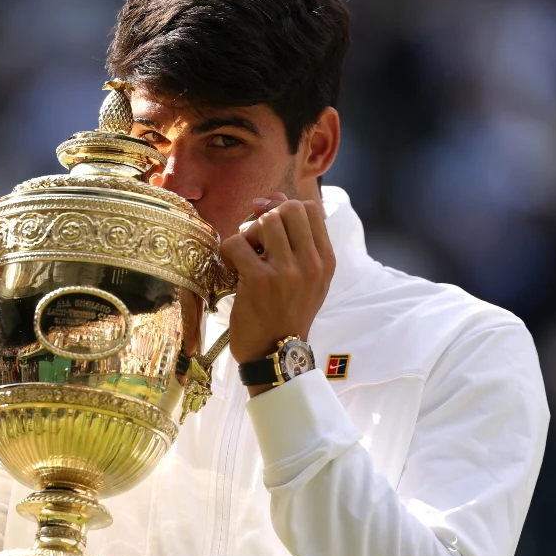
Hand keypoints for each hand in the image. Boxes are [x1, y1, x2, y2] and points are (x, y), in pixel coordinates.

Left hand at [219, 194, 334, 380]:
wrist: (275, 355)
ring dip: (248, 232)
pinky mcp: (259, 280)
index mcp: (325, 261)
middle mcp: (311, 263)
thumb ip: (297, 242)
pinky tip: (232, 267)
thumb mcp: (306, 280)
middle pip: (289, 208)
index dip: (285, 206)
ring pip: (265, 220)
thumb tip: (273, 200)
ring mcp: (287, 271)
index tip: (269, 218)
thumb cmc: (286, 314)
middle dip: (267, 216)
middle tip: (256, 238)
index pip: (311, 208)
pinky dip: (229, 250)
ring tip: (246, 254)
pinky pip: (238, 242)